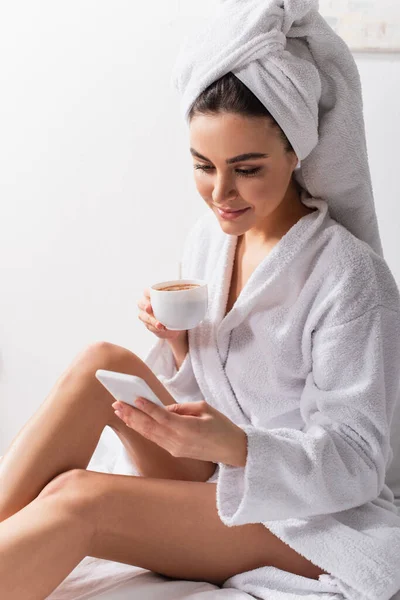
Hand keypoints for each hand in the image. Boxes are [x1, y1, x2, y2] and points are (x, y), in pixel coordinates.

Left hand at [112, 398, 247, 466]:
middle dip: (132, 415)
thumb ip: (182, 408)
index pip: (162, 417)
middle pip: (150, 427)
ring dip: (133, 422)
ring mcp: (175, 448)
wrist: (232, 450)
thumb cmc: (221, 426)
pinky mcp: (175, 451)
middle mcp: (179, 441)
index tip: (134, 398)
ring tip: (119, 411)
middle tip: (116, 403)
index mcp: (188, 428)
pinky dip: (143, 429)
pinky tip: (134, 421)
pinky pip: (155, 439)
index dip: (147, 408)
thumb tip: (163, 408)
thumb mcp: (204, 409)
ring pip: (149, 434)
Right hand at [137, 288, 185, 341]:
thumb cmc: (176, 310)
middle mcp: (146, 304)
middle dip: (146, 307)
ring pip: (144, 317)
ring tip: (160, 325)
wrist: (175, 326)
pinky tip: (162, 329)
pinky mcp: (147, 325)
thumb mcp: (180, 303)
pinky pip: (149, 326)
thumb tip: (196, 296)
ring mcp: (145, 315)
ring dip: (152, 321)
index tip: (153, 295)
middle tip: (150, 309)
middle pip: (142, 303)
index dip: (148, 293)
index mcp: (153, 295)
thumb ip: (183, 299)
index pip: (147, 291)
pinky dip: (155, 328)